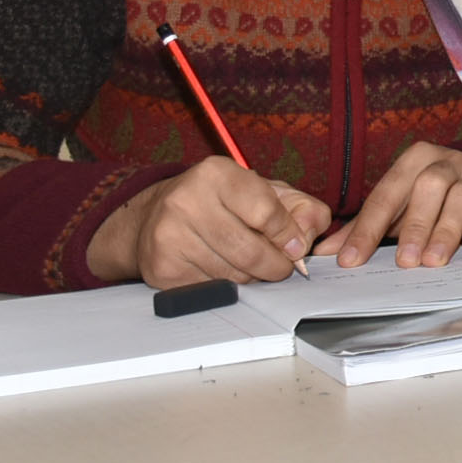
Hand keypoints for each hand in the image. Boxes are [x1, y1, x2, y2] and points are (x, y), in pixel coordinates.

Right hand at [88, 156, 328, 288]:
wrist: (156, 217)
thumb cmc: (223, 203)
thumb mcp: (266, 192)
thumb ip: (302, 209)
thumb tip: (305, 242)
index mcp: (216, 173)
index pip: (266, 212)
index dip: (288, 236)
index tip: (295, 247)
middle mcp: (186, 200)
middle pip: (250, 251)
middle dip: (276, 266)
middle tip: (281, 267)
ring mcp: (169, 236)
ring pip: (232, 275)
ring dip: (252, 278)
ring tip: (250, 264)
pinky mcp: (162, 268)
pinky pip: (212, 289)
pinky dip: (227, 286)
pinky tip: (223, 269)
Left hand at [316, 143, 461, 268]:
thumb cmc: (437, 198)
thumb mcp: (400, 205)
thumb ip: (366, 226)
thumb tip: (325, 252)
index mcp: (415, 161)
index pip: (386, 194)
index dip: (367, 228)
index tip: (350, 260)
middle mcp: (447, 163)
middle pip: (429, 187)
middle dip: (414, 226)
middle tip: (403, 262)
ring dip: (446, 231)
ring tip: (433, 261)